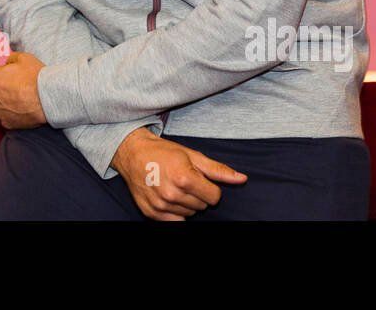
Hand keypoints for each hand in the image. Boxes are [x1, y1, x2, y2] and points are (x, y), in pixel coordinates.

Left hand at [0, 51, 46, 128]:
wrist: (47, 97)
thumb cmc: (34, 77)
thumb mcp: (23, 58)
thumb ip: (11, 59)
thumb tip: (8, 63)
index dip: (5, 75)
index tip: (15, 76)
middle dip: (4, 89)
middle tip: (19, 87)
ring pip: (0, 105)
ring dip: (8, 102)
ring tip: (23, 98)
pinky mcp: (7, 123)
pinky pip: (7, 117)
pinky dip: (14, 113)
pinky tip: (24, 108)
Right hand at [112, 128, 247, 220]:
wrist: (133, 154)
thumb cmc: (164, 152)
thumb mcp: (192, 156)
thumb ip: (218, 170)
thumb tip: (243, 179)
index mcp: (185, 178)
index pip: (214, 197)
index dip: (210, 187)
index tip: (199, 179)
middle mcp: (172, 195)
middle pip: (202, 206)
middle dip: (198, 194)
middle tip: (184, 180)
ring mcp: (161, 206)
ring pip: (190, 214)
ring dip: (187, 203)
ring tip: (174, 187)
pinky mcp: (152, 214)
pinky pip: (176, 222)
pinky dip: (176, 212)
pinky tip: (169, 198)